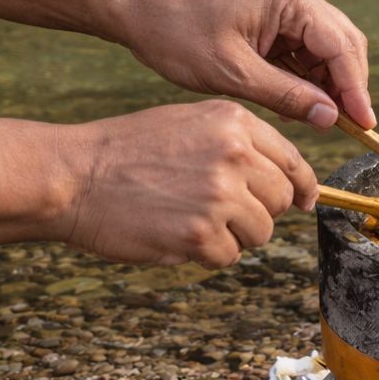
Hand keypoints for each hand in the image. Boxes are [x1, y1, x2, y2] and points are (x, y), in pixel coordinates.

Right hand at [60, 101, 318, 266]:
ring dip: (232, 234)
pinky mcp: (200, 234)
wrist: (73, 176)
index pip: (293, 161)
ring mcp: (219, 196)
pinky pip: (229, 256)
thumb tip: (290, 180)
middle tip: (218, 210)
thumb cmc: (127, 151)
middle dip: (258, 211)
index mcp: (235, 123)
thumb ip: (241, 145)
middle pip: (281, 201)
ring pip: (261, 232)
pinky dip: (205, 254)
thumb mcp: (190, 123)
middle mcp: (234, 155)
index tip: (305, 201)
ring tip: (190, 218)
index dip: (303, 186)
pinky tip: (174, 233)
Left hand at [120, 0, 377, 129]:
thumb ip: (287, 95)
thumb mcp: (233, 73)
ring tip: (324, 121)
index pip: (341, 47)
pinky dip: (308, 80)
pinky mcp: (274, 20)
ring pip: (328, 50)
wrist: (140, 10)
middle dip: (349, 86)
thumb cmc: (178, 33)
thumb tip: (331, 117)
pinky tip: (302, 105)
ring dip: (329, 85)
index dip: (357, 89)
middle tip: (351, 127)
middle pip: (343, 45)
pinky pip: (305, 52)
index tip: (365, 124)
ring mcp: (286, 7)